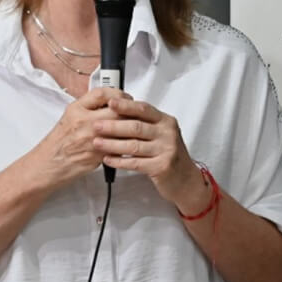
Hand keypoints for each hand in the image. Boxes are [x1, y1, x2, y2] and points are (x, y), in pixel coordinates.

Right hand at [31, 87, 132, 187]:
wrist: (48, 165)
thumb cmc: (58, 143)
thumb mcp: (68, 118)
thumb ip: (87, 108)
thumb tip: (109, 102)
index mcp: (76, 110)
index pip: (102, 94)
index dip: (117, 93)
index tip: (123, 96)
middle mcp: (84, 123)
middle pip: (117, 110)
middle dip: (129, 110)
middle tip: (134, 111)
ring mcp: (93, 139)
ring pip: (122, 129)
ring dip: (131, 127)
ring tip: (134, 127)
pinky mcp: (99, 155)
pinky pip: (119, 146)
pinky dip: (126, 144)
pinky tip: (127, 143)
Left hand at [94, 98, 208, 210]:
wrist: (185, 179)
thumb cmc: (168, 153)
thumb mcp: (161, 133)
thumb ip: (144, 123)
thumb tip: (116, 111)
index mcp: (166, 121)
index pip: (143, 109)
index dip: (125, 106)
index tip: (109, 103)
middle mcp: (167, 133)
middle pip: (136, 127)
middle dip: (113, 126)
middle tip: (95, 125)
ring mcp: (166, 150)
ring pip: (133, 145)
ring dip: (112, 144)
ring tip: (96, 142)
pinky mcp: (162, 167)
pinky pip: (135, 163)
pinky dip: (119, 161)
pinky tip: (107, 159)